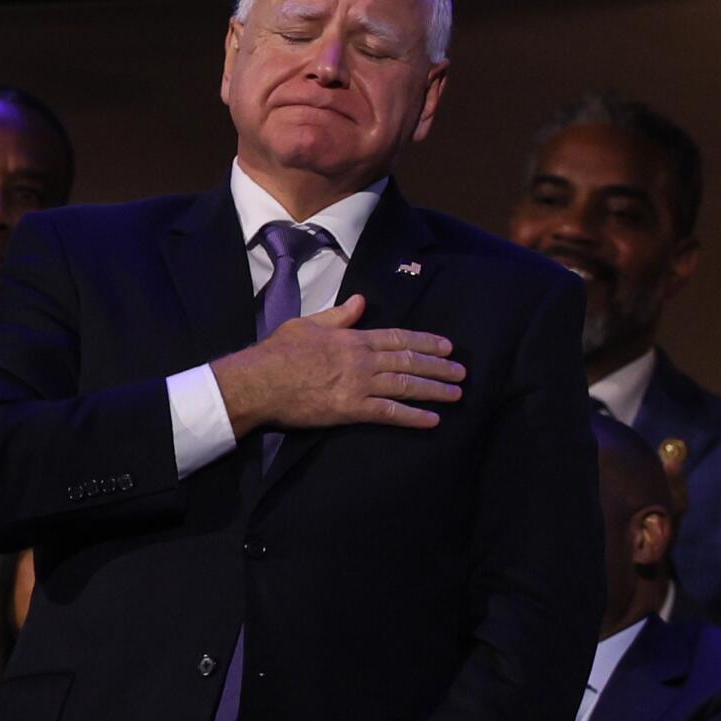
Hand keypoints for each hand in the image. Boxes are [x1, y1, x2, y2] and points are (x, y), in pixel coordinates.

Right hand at [211, 294, 464, 436]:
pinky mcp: (351, 409)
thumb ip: (338, 315)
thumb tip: (360, 301)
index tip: (446, 346)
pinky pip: (389, 413)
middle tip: (460, 372)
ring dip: (434, 390)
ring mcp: (358, 384)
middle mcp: (362, 359)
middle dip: (439, 366)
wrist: (259, 381)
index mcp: (352, 337)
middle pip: (409, 361)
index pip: (398, 337)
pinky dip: (413, 416)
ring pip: (406, 385)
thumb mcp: (307, 324)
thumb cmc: (278, 352)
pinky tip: (433, 420)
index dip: (425, 341)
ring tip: (456, 393)